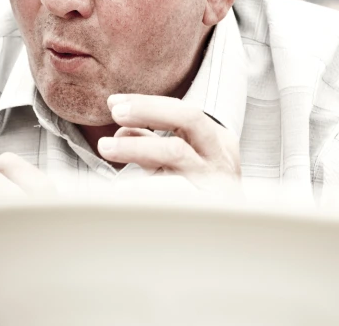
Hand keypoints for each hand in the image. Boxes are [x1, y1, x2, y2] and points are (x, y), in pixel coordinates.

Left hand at [97, 94, 240, 192]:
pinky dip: (145, 185)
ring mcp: (216, 179)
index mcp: (216, 140)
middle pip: (189, 118)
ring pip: (176, 152)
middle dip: (149, 111)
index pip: (182, 110)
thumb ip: (152, 144)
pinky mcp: (208, 205)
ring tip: (107, 147)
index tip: (115, 104)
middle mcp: (220, 155)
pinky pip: (171, 189)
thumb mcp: (178, 164)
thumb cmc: (202, 195)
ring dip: (137, 145)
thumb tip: (122, 130)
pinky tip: (124, 186)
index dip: (147, 103)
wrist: (230, 235)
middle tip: (116, 113)